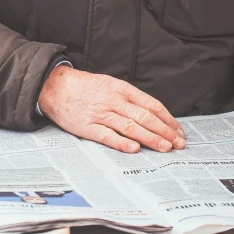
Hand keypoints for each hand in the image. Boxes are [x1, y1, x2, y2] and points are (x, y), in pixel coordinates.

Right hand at [38, 66, 185, 152]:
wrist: (55, 87)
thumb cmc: (84, 87)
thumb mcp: (110, 84)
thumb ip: (129, 97)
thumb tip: (151, 113)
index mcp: (121, 89)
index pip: (151, 105)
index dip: (168, 119)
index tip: (178, 131)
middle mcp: (113, 101)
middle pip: (145, 117)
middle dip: (165, 131)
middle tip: (178, 143)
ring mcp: (100, 114)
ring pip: (130, 126)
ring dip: (150, 138)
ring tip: (165, 148)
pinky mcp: (86, 127)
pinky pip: (107, 136)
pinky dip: (121, 143)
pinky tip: (134, 149)